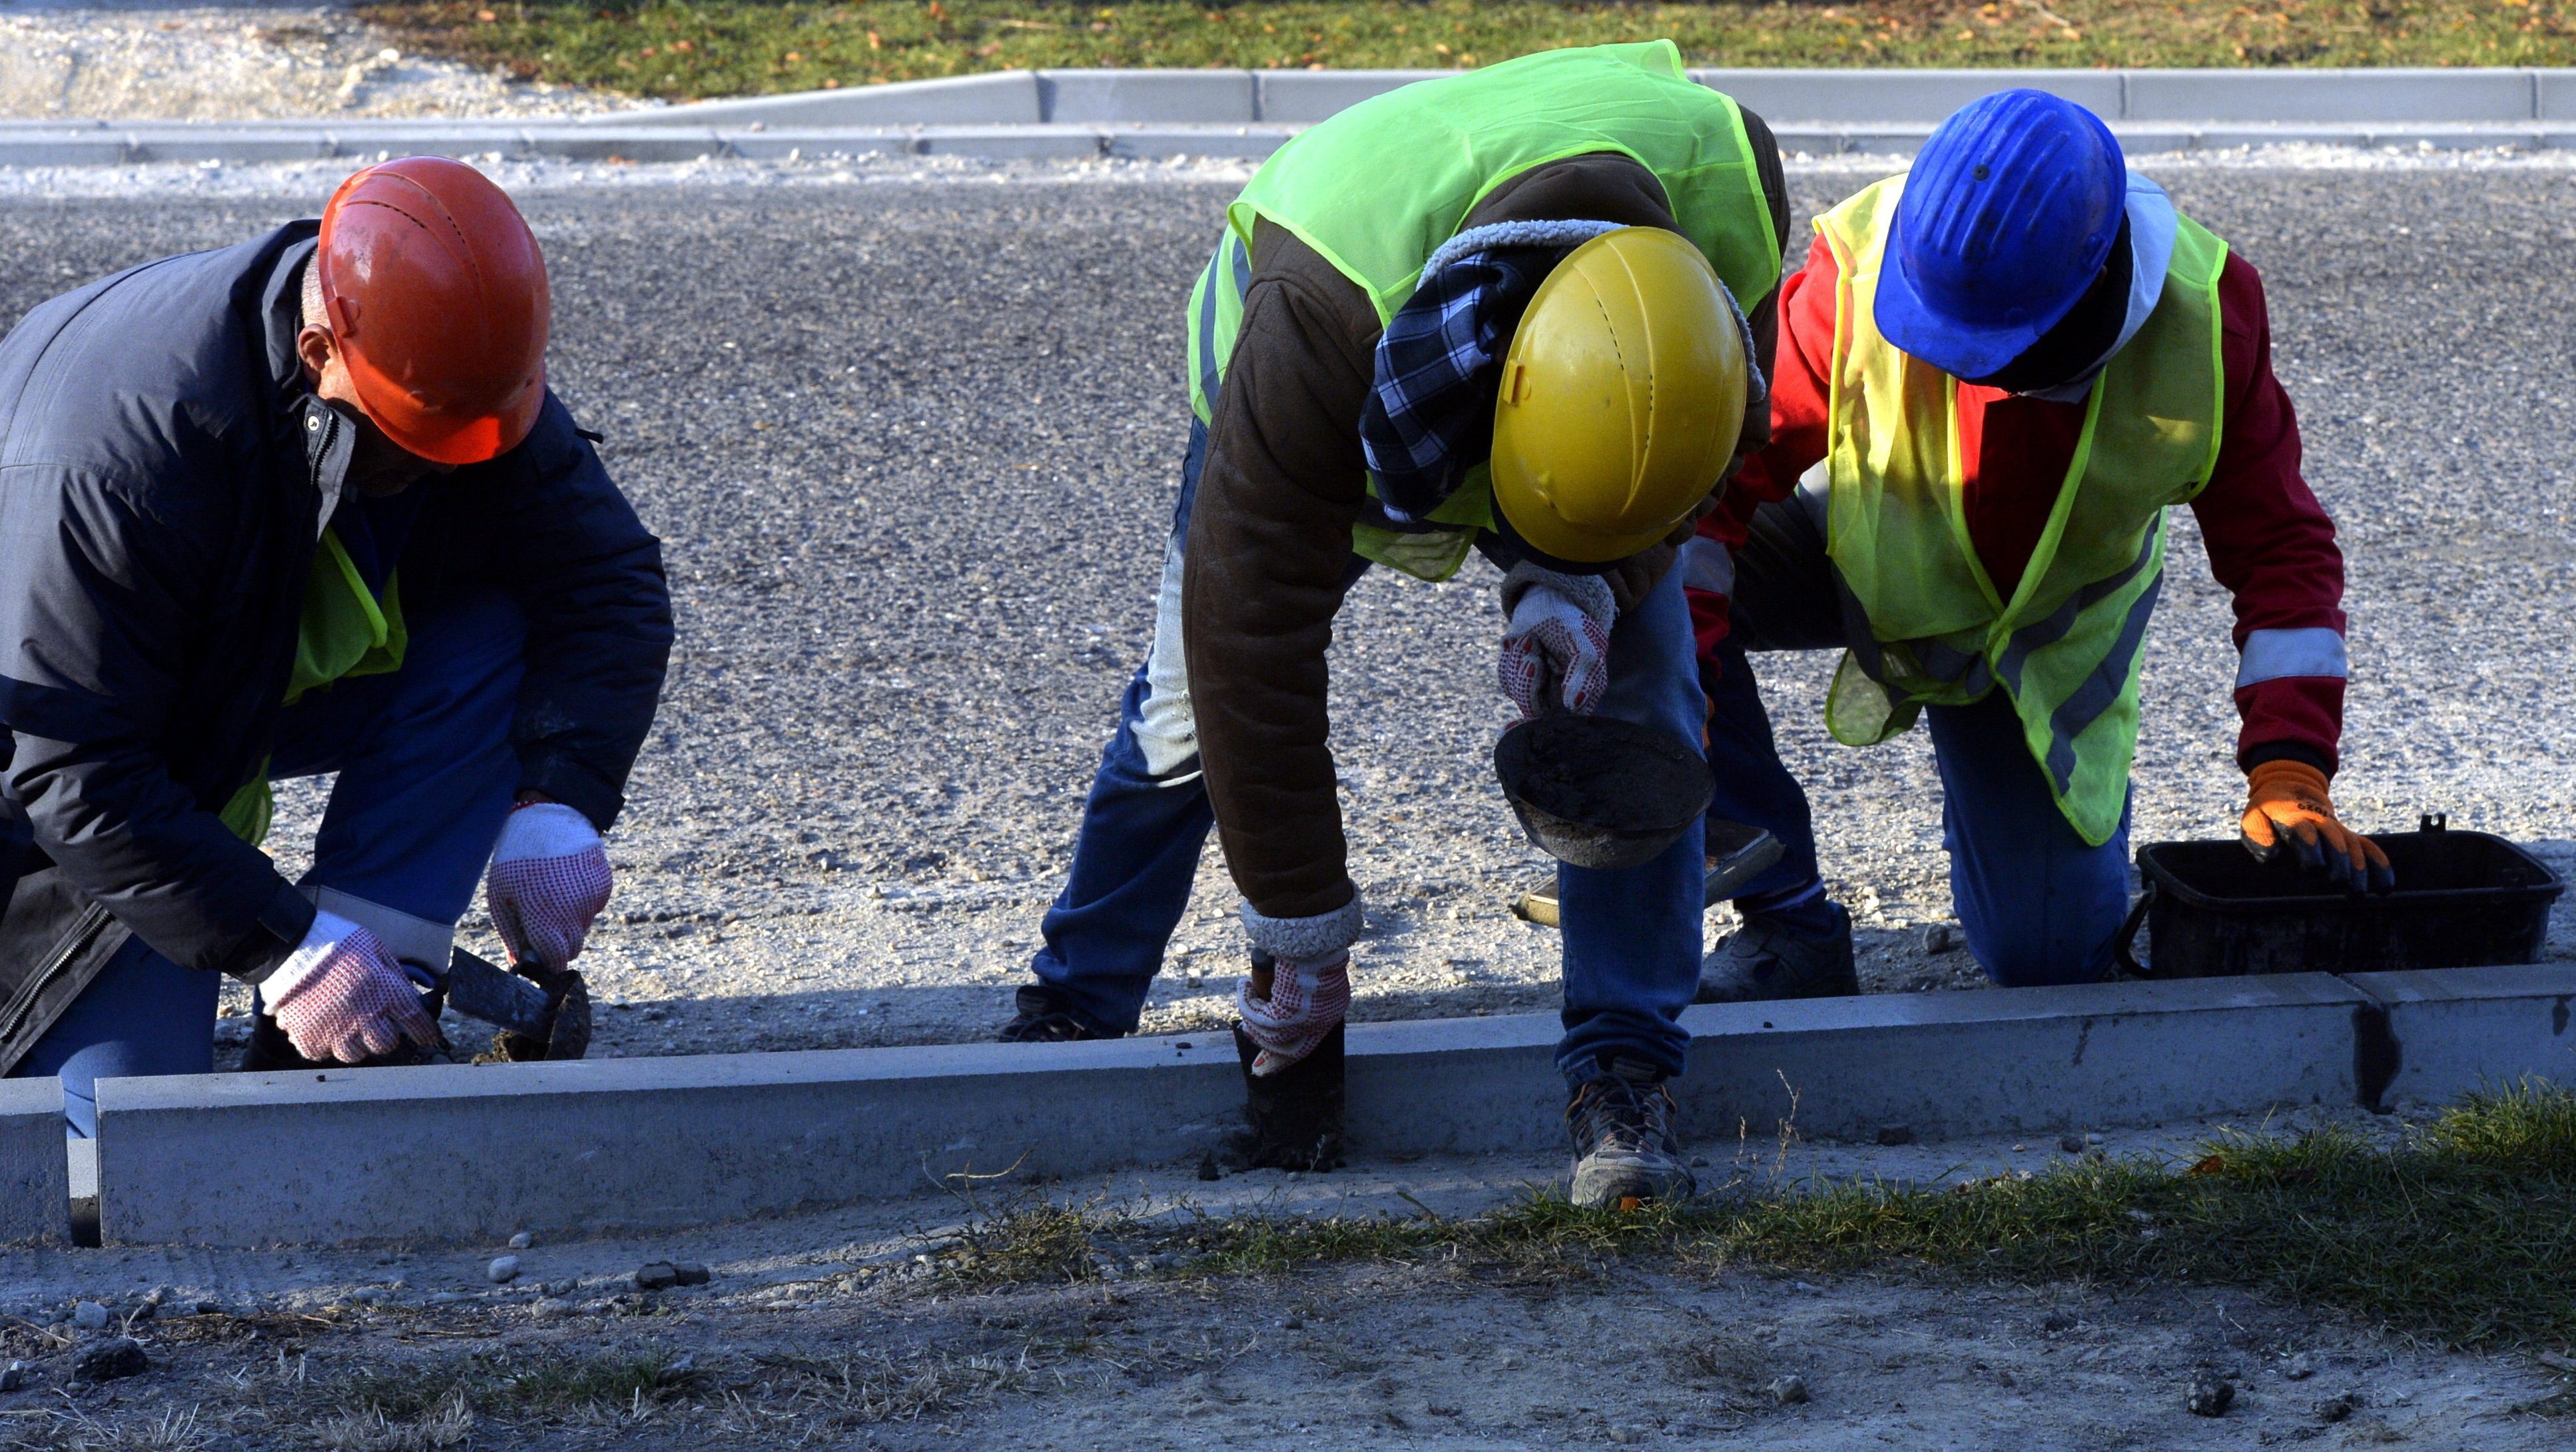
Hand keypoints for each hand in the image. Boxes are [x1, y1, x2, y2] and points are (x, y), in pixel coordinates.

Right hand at [265, 910, 438, 1063]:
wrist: (293, 945)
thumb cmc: (339, 943)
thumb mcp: (377, 951)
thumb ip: (396, 977)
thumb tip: (412, 997)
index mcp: (385, 993)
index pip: (415, 1021)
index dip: (426, 1032)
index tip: (430, 1038)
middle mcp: (363, 1018)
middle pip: (385, 1044)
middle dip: (387, 1037)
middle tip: (380, 1027)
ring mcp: (334, 1031)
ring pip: (355, 1054)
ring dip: (357, 1043)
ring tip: (351, 1029)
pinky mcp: (308, 1038)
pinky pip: (324, 1053)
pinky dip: (327, 1045)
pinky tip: (325, 1029)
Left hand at [486, 801, 612, 967]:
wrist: (549, 818)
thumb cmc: (516, 859)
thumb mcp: (501, 896)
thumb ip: (512, 933)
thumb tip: (519, 962)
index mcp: (544, 917)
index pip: (557, 959)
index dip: (550, 965)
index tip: (542, 961)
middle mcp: (573, 913)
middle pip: (573, 948)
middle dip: (559, 945)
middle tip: (543, 926)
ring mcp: (592, 899)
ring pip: (583, 928)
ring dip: (569, 922)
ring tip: (552, 896)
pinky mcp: (603, 887)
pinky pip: (593, 908)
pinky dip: (581, 904)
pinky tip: (567, 884)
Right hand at [1236, 952, 1350, 1075]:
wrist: (1312, 935)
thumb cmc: (1310, 942)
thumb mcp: (1308, 966)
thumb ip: (1298, 984)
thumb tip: (1275, 990)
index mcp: (1332, 1008)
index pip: (1310, 1041)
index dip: (1287, 1057)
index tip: (1268, 1068)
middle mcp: (1322, 1020)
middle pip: (1291, 1050)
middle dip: (1270, 1058)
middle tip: (1256, 1068)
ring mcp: (1306, 1021)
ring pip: (1269, 1033)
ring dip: (1252, 1016)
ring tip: (1247, 992)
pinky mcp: (1287, 1017)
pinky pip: (1258, 1017)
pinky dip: (1247, 1002)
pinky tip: (1245, 986)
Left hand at [1498, 566, 1614, 718]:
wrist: (1548, 600)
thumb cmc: (1572, 622)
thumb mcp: (1584, 644)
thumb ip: (1583, 675)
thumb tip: (1574, 705)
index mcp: (1581, 693)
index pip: (1566, 722)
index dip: (1548, 724)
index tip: (1536, 704)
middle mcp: (1558, 696)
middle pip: (1534, 710)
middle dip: (1529, 682)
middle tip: (1534, 659)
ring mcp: (1536, 687)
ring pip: (1517, 692)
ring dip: (1520, 662)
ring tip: (1531, 640)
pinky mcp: (1517, 676)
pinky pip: (1506, 677)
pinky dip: (1511, 656)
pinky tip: (1522, 639)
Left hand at [2241, 759, 2392, 892]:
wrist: (2290, 787)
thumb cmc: (2267, 811)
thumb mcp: (2252, 819)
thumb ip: (2259, 837)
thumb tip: (2276, 857)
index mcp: (2293, 815)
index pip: (2304, 831)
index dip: (2311, 848)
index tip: (2314, 869)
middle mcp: (2320, 820)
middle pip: (2334, 839)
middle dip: (2340, 861)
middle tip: (2340, 885)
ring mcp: (2336, 827)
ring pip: (2353, 845)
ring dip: (2359, 869)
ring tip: (2358, 894)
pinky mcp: (2347, 835)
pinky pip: (2367, 847)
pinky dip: (2379, 864)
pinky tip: (2385, 887)